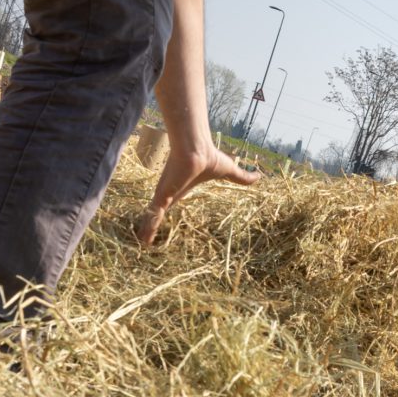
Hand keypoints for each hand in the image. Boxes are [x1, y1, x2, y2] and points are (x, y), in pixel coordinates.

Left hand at [135, 139, 261, 245]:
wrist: (198, 150)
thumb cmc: (210, 158)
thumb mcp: (229, 171)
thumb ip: (242, 177)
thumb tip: (259, 176)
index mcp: (179, 190)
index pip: (168, 206)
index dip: (163, 215)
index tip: (160, 225)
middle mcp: (169, 194)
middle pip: (156, 214)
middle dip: (150, 226)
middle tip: (145, 240)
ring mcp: (164, 196)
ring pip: (152, 218)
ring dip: (146, 231)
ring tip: (138, 246)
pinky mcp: (162, 197)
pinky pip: (152, 217)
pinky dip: (147, 230)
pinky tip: (142, 242)